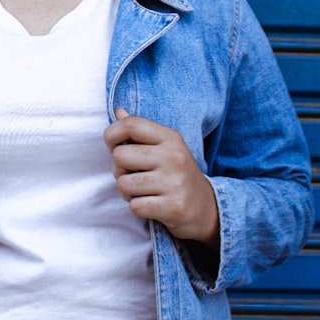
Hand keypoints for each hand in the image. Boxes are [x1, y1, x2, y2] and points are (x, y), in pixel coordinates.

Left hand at [104, 108, 219, 249]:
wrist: (207, 208)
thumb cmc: (178, 174)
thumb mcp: (165, 147)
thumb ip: (140, 130)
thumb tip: (118, 110)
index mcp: (171, 138)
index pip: (131, 124)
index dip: (111, 135)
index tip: (113, 147)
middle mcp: (174, 156)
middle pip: (120, 156)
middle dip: (118, 170)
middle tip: (132, 176)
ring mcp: (175, 182)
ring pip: (123, 184)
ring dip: (127, 192)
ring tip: (143, 192)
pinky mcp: (173, 207)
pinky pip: (135, 206)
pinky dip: (137, 208)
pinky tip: (151, 205)